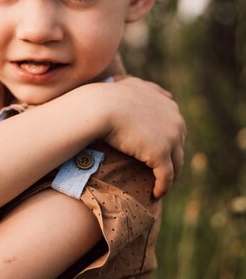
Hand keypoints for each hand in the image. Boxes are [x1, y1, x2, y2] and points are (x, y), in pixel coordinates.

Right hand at [101, 77, 185, 198]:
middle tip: (158, 171)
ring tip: (159, 186)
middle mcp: (175, 119)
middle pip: (178, 145)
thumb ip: (141, 87)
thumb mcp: (129, 84)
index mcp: (168, 104)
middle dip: (171, 158)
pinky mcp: (162, 153)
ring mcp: (171, 137)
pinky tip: (155, 194)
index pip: (174, 127)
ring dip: (169, 176)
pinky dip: (162, 187)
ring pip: (176, 163)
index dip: (167, 141)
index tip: (156, 152)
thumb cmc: (106, 96)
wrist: (99, 108)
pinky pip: (166, 176)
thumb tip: (135, 87)